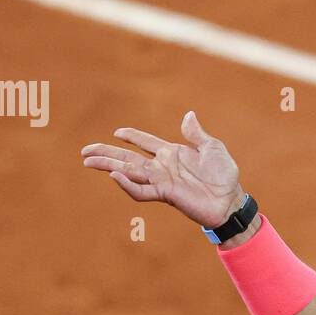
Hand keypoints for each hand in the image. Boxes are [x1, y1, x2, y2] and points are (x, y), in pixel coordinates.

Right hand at [81, 111, 243, 227]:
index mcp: (172, 153)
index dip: (131, 136)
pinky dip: (127, 184)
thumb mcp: (212, 148)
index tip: (117, 132)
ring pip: (128, 172)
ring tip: (88, 161)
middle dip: (107, 153)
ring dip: (108, 166)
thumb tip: (188, 114)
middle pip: (128, 158)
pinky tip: (114, 176)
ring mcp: (161, 180)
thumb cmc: (224, 175)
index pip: (145, 142)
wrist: (230, 200)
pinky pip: (141, 190)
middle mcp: (162, 166)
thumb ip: (196, 133)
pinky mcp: (165, 194)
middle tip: (85, 151)